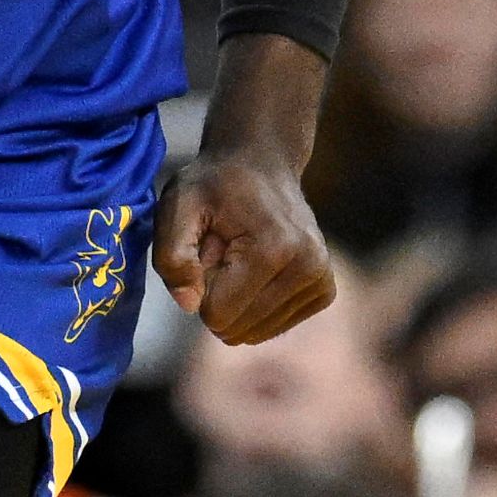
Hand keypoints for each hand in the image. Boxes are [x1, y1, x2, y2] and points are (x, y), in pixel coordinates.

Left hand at [153, 143, 336, 347]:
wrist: (261, 163)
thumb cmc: (214, 185)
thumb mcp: (178, 205)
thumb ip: (172, 255)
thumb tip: (189, 306)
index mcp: (275, 249)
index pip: (217, 314)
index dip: (200, 286)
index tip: (209, 248)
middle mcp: (309, 268)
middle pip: (237, 329)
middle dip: (219, 295)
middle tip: (224, 251)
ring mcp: (321, 282)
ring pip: (254, 333)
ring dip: (237, 300)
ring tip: (242, 256)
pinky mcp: (324, 292)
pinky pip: (273, 327)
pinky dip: (256, 305)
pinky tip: (259, 268)